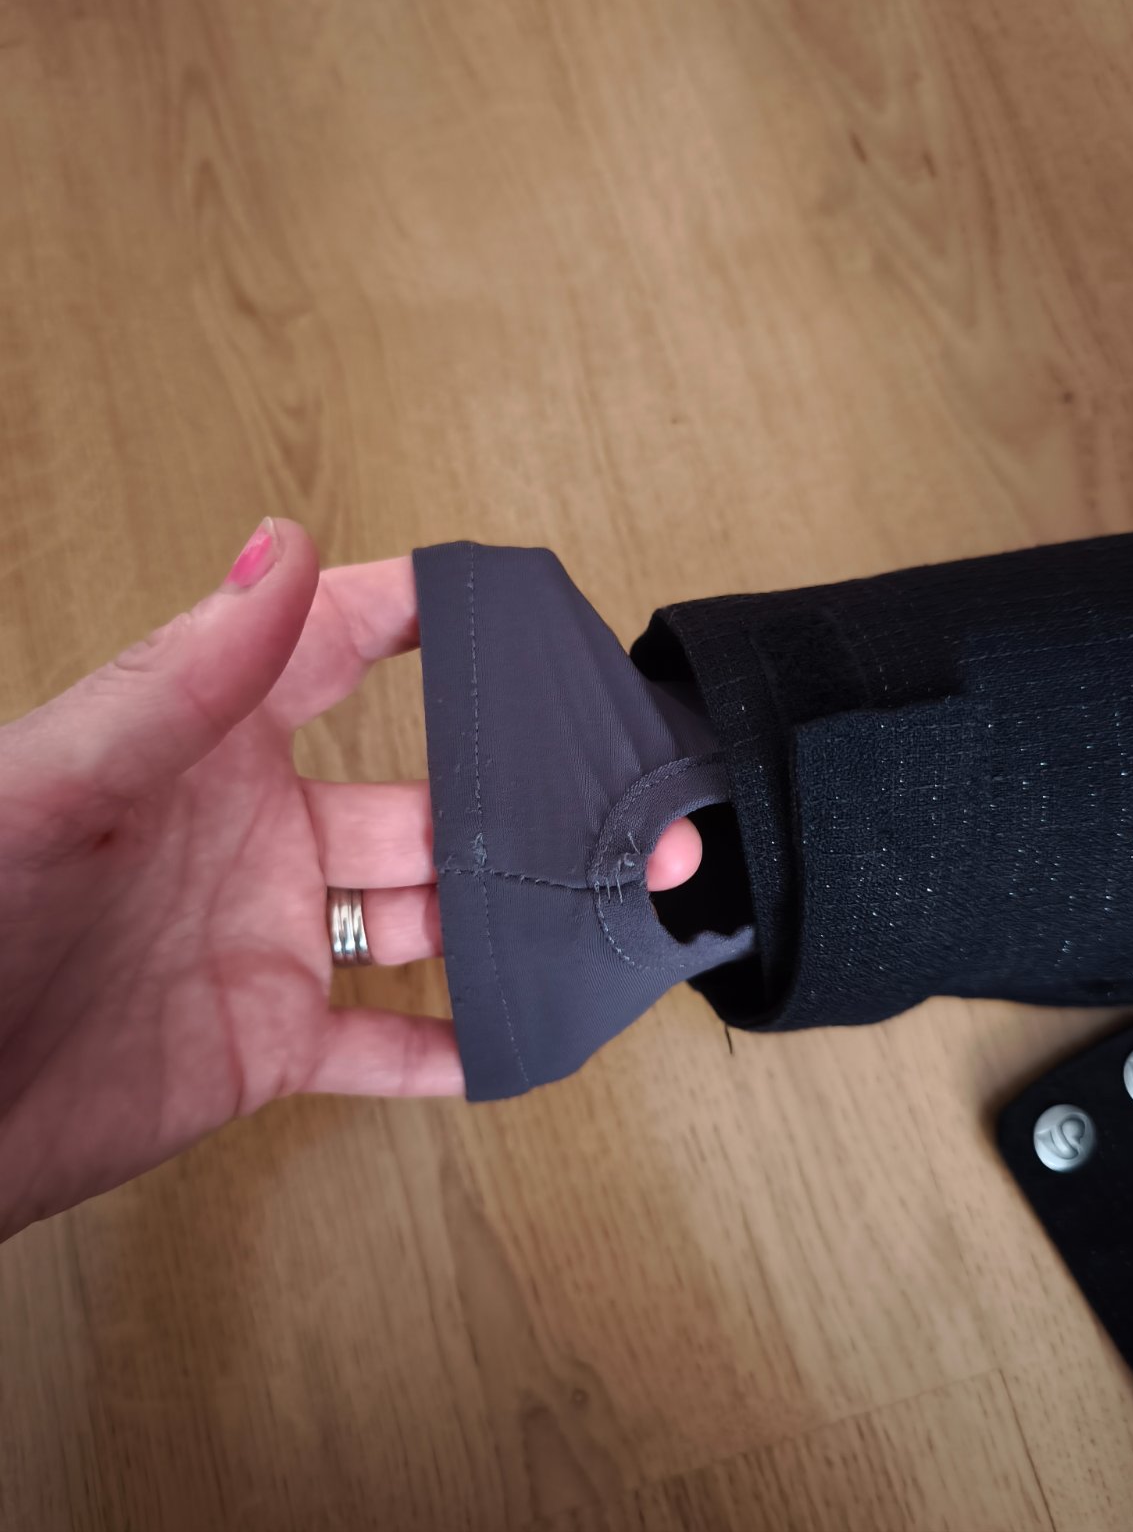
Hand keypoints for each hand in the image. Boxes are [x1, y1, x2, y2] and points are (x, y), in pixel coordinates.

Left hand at [0, 521, 698, 1237]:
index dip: (423, 612)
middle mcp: (256, 832)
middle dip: (522, 796)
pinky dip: (455, 1043)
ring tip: (601, 909)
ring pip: (426, 914)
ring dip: (509, 913)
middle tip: (616, 798)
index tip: (515, 602)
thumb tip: (280, 547)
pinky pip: (386, 1042)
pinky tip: (521, 1031)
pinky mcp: (268, 1040)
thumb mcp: (59, 783)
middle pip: (423, 796)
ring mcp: (271, 936)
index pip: (336, 645)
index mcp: (206, 745)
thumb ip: (179, 678)